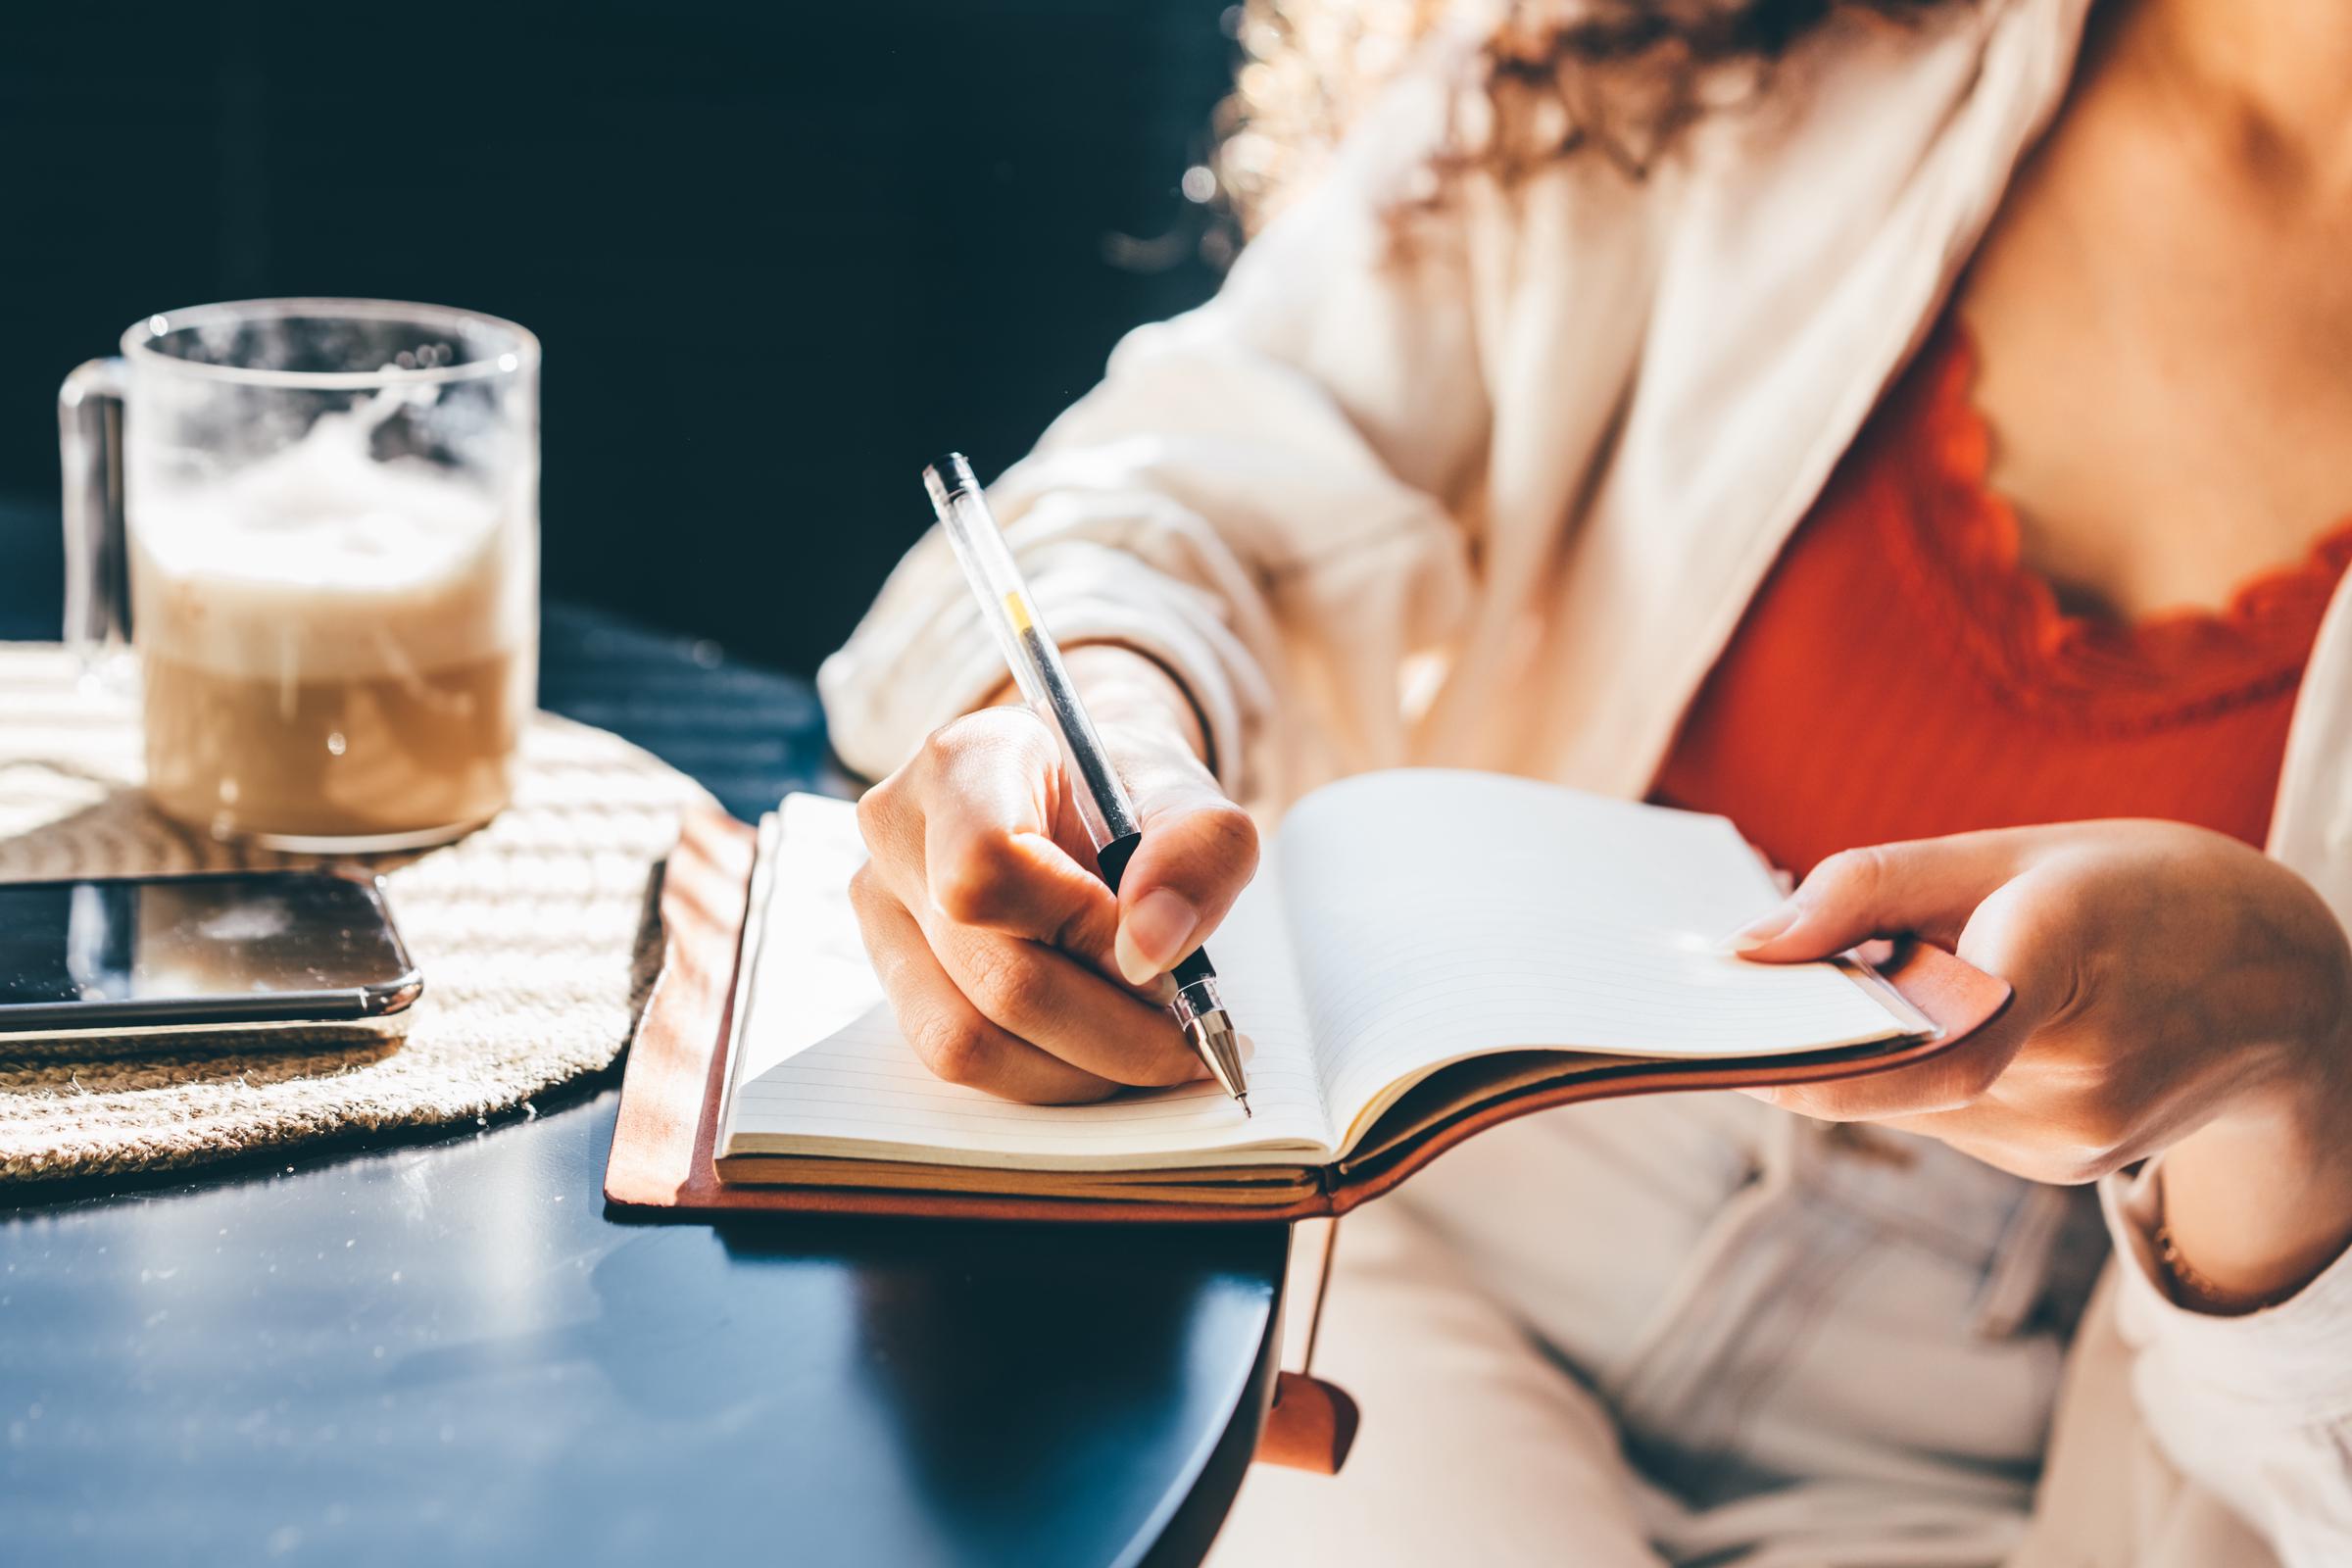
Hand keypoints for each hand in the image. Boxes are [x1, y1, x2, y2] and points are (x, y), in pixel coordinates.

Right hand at [849, 647, 1258, 1102]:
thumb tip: (1150, 950)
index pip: (988, 866)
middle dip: (1113, 1030)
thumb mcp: (1194, 803)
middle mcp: (900, 829)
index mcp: (970, 761)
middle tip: (1186, 1040)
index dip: (1082, 929)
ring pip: (965, 1040)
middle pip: (995, 977)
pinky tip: (1098, 1053)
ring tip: (1146, 1048)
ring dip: (1079, 1069)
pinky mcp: (887, 968)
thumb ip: (1197, 856)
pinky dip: (1043, 1074)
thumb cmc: (1131, 797)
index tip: (1153, 950)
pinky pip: (955, 1056)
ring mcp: (881, 905)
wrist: (1081, 798)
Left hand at [1735, 821, 2351, 1301]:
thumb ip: (1870, 889)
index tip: (1740, 1039)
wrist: (2291, 988)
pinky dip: (1916, 1076)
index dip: (1836, 1050)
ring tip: (1870, 989)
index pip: (1944, 1030)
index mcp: (2070, 947)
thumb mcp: (2013, 850)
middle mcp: (2083, 1060)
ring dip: (1868, 1054)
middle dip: (1817, 1040)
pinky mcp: (2066, 1166)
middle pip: (1904, 1069)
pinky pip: (1948, 1119)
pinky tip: (1941, 1028)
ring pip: (1913, 1100)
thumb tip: (1750, 948)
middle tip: (1741, 1003)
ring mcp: (2079, 1131)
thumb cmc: (2137, 891)